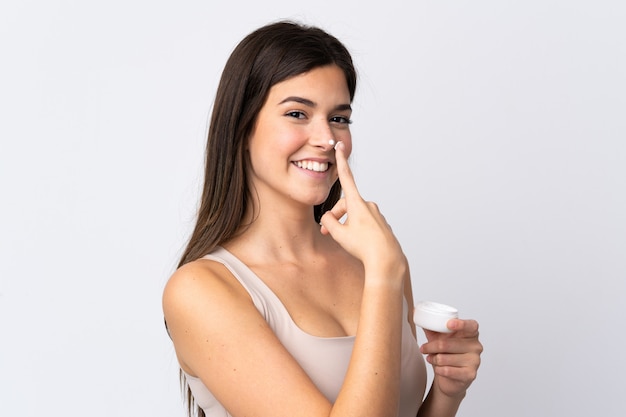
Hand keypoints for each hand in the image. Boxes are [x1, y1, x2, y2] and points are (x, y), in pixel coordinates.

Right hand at [320, 141, 405, 274]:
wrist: (386, 260)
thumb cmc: (363, 247)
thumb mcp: (339, 234)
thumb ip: (329, 223)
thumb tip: (327, 218)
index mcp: (357, 204)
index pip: (346, 178)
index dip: (341, 162)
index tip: (340, 147)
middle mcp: (369, 206)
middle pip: (345, 205)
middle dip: (335, 216)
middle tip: (327, 232)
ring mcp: (376, 215)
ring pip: (354, 215)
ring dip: (345, 224)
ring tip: (342, 240)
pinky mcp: (381, 224)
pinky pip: (364, 223)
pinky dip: (357, 230)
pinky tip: (358, 244)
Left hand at [420, 318, 482, 397]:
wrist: (450, 378)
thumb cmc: (446, 353)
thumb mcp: (439, 337)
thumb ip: (431, 325)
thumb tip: (415, 310)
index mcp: (471, 333)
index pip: (471, 326)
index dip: (461, 324)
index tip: (448, 324)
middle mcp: (476, 346)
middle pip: (448, 344)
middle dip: (431, 346)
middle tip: (423, 348)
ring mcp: (474, 360)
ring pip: (446, 358)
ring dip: (434, 359)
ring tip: (431, 358)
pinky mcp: (470, 374)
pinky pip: (449, 370)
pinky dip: (439, 369)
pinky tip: (438, 369)